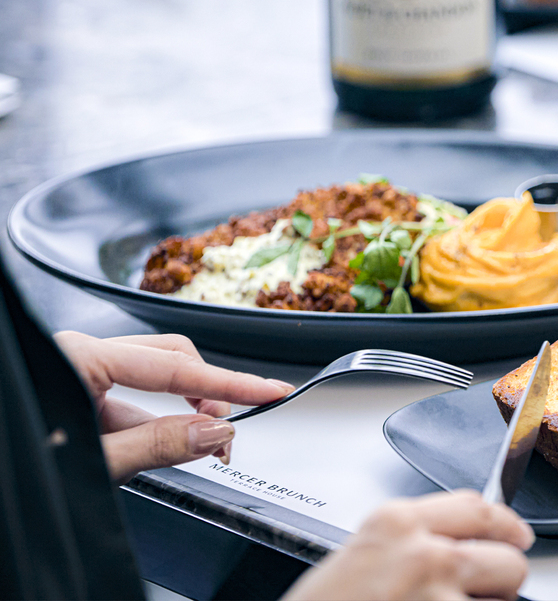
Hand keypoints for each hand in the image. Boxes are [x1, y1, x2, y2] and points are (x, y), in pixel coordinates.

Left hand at [55, 331, 292, 481]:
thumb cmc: (15, 462)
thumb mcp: (91, 460)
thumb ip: (157, 444)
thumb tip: (214, 431)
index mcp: (80, 356)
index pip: (176, 367)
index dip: (231, 382)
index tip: (270, 390)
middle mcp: (79, 356)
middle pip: (168, 359)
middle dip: (208, 389)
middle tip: (234, 424)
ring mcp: (75, 377)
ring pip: (147, 384)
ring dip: (179, 414)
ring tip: (205, 446)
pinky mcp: (72, 399)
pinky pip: (124, 404)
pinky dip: (152, 425)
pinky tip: (165, 448)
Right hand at [284, 491, 533, 600]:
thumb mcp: (356, 559)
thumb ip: (407, 543)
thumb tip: (455, 544)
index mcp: (394, 524)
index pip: (477, 507)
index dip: (506, 524)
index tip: (516, 535)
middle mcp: (424, 553)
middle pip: (506, 557)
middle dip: (501, 578)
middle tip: (482, 594)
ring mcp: (440, 597)